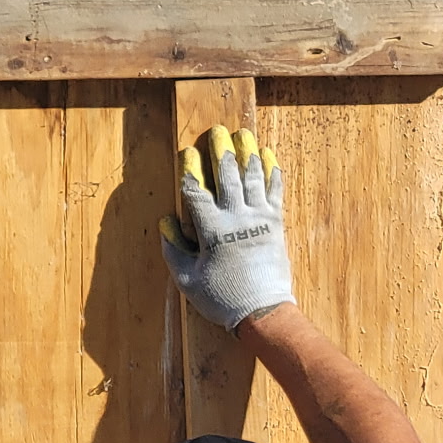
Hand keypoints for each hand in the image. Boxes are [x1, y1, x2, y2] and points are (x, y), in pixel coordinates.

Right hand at [159, 126, 294, 330]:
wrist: (263, 311)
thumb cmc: (222, 298)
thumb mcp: (188, 280)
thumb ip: (174, 249)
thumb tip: (166, 222)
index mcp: (212, 230)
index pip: (197, 192)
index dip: (190, 170)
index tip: (187, 153)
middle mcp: (237, 218)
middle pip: (228, 176)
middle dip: (221, 151)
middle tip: (218, 132)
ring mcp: (259, 218)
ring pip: (253, 177)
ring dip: (248, 153)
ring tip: (243, 135)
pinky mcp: (276, 224)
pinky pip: (275, 191)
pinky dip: (272, 171)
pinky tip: (269, 156)